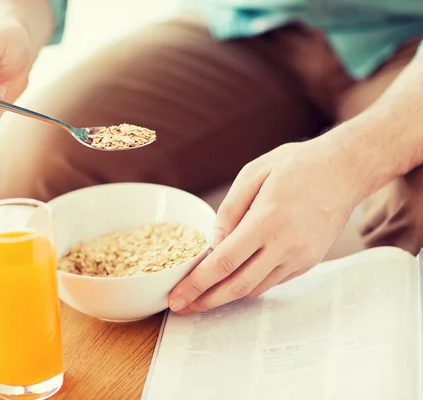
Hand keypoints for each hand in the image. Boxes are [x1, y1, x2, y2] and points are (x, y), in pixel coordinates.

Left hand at [169, 138, 363, 313]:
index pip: (223, 262)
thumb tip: (211, 243)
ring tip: (201, 297)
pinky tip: (232, 281)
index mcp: (266, 220)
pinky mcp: (308, 262)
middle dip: (204, 301)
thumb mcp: (254, 173)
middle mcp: (284, 245)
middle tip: (181, 307)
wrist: (343, 171)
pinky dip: (248, 285)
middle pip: (236, 285)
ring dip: (225, 297)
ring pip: (254, 288)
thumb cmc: (295, 166)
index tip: (176, 297)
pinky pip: (271, 281)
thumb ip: (229, 210)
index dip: (196, 284)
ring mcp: (299, 257)